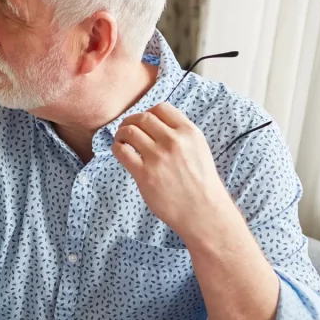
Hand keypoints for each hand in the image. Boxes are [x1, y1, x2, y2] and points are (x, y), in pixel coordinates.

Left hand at [113, 102, 233, 238]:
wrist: (203, 211)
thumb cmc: (201, 183)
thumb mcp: (199, 149)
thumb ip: (181, 135)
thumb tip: (156, 126)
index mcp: (189, 132)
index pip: (161, 108)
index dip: (148, 112)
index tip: (143, 122)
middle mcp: (173, 141)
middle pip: (143, 118)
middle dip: (131, 121)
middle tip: (126, 129)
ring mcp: (158, 157)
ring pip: (129, 131)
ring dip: (121, 133)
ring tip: (121, 141)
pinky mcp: (144, 173)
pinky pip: (122, 151)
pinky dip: (116, 148)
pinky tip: (120, 152)